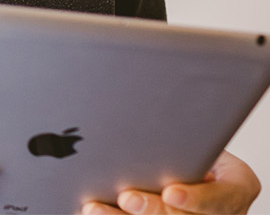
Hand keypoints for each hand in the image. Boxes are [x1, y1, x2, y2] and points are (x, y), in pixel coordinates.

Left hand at [81, 151, 261, 214]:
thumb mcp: (203, 135)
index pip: (219, 200)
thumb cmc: (194, 142)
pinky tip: (89, 210)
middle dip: (152, 209)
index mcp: (235, 188)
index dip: (196, 199)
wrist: (195, 160)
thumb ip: (186, 137)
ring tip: (93, 208)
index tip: (172, 191)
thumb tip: (151, 118)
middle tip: (126, 197)